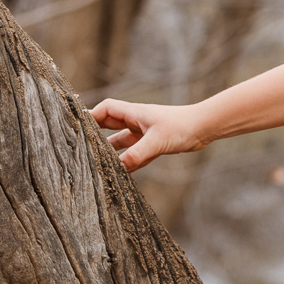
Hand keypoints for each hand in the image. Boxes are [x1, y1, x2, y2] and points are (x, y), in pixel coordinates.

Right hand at [89, 98, 206, 172]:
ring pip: (121, 141)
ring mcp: (145, 133)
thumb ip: (137, 154)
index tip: (78, 127)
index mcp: (134, 113)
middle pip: (109, 125)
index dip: (91, 116)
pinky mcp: (154, 144)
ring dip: (111, 151)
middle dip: (95, 134)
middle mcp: (137, 122)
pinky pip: (135, 154)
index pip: (105, 109)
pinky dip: (127, 162)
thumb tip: (118, 167)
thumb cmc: (182, 126)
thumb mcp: (157, 141)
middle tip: (81, 146)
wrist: (205, 128)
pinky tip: (120, 173)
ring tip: (96, 162)